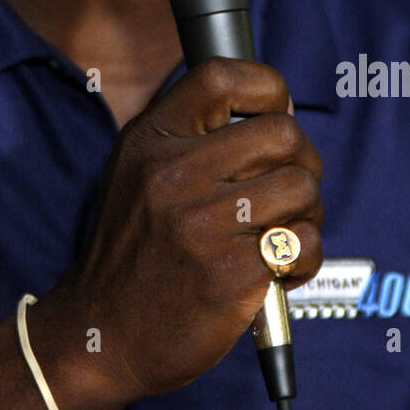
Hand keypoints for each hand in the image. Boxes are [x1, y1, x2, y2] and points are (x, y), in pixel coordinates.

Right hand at [45, 57, 322, 402]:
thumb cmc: (133, 248)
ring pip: (301, 188)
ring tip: (281, 229)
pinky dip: (303, 257)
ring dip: (307, 211)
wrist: (101, 332)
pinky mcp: (231, 276)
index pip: (221, 76)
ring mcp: (203, 225)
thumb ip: (193, 135)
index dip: (266, 87)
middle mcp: (175, 175)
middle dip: (302, 159)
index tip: (274, 113)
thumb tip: (279, 109)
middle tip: (287, 186)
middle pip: (282, 133)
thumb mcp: (138, 170)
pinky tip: (277, 268)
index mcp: (151, 140)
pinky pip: (304, 243)